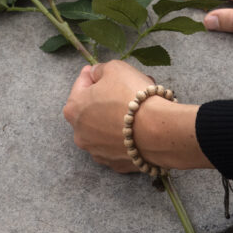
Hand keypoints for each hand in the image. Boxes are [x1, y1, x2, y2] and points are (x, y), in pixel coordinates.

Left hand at [62, 60, 208, 172]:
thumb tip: (97, 74)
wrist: (158, 131)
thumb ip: (100, 70)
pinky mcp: (116, 164)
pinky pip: (119, 145)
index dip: (93, 75)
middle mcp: (80, 134)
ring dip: (116, 117)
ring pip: (105, 129)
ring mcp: (97, 152)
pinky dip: (126, 136)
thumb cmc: (132, 96)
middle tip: (126, 88)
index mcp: (74, 109)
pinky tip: (140, 127)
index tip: (102, 71)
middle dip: (108, 97)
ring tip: (137, 107)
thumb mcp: (114, 68)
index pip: (81, 84)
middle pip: (93, 109)